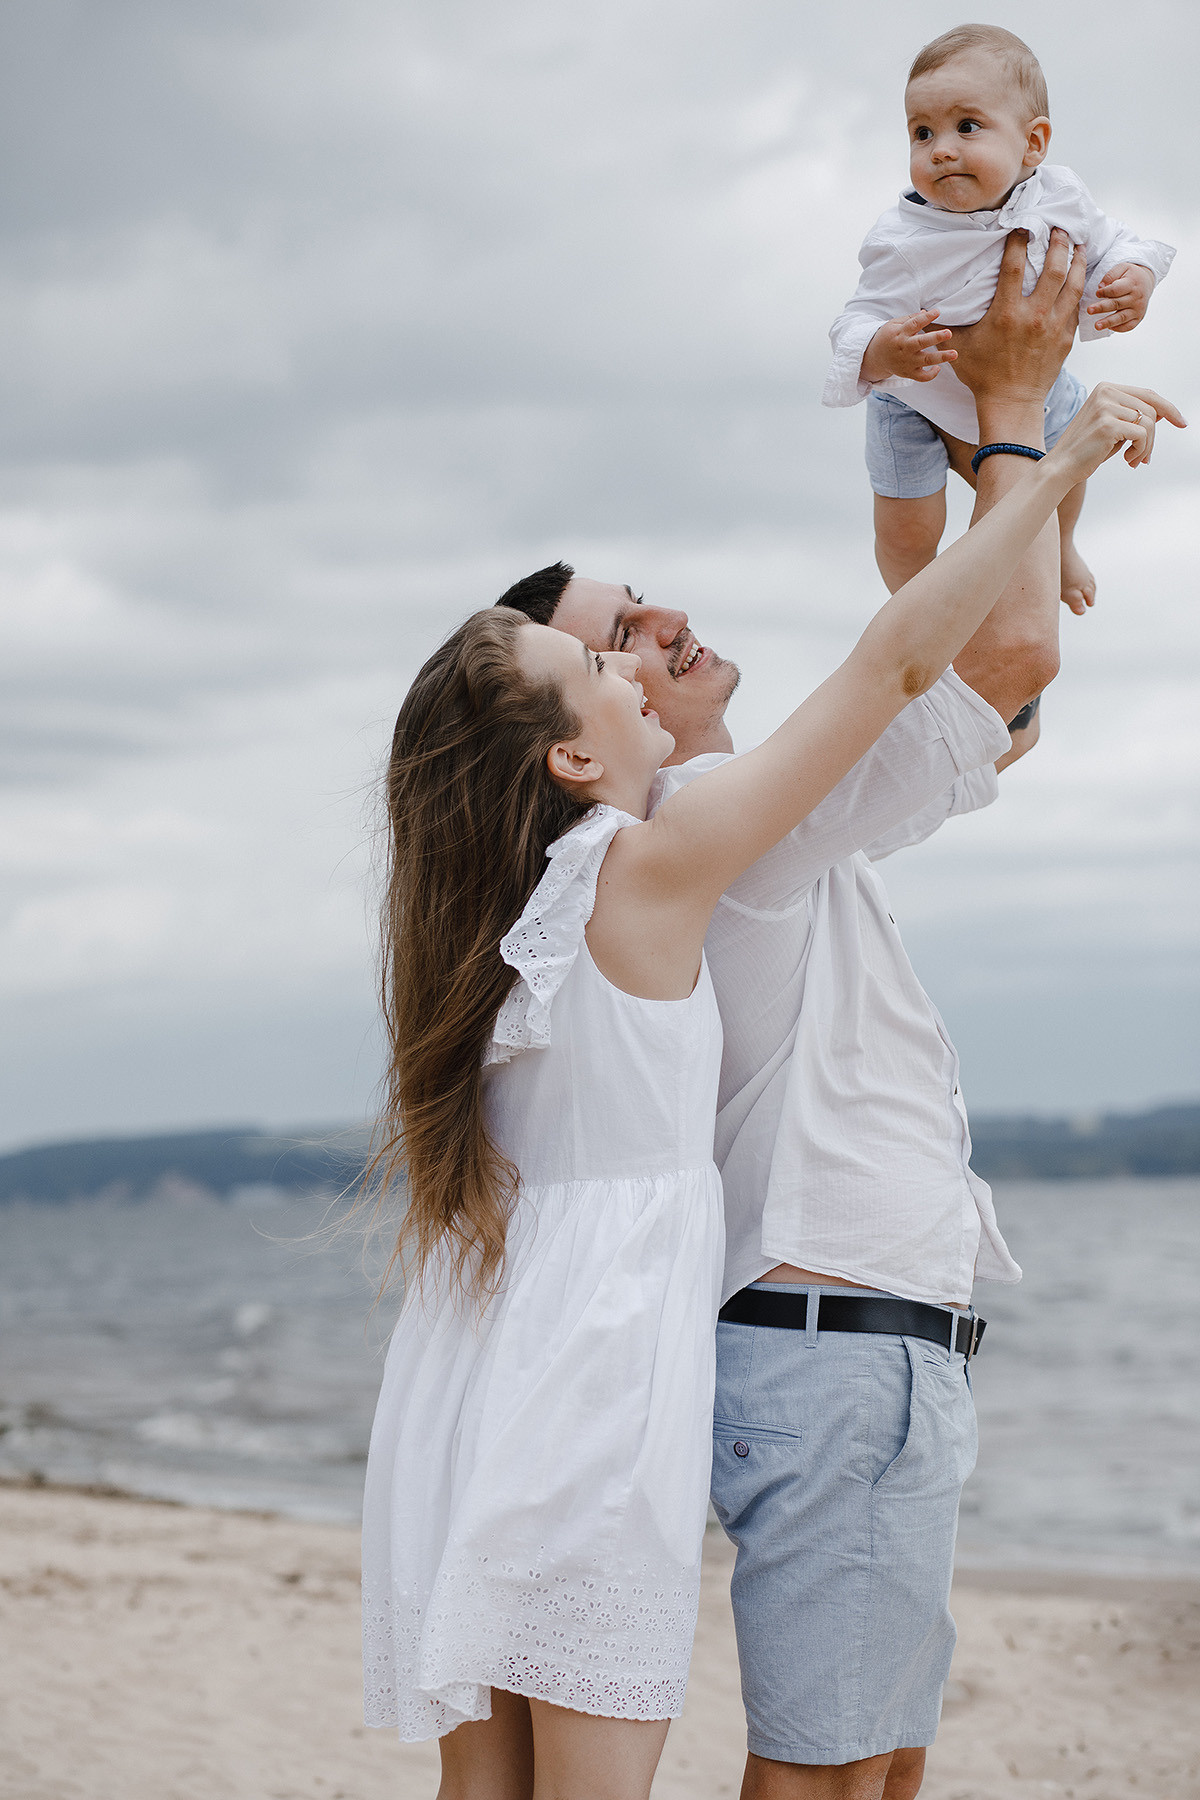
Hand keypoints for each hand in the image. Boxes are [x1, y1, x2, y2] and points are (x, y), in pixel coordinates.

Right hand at [860, 309, 956, 383]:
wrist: (875, 357)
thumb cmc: (888, 337)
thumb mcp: (894, 324)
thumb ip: (911, 319)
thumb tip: (926, 312)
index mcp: (900, 334)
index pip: (914, 324)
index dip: (926, 318)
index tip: (937, 312)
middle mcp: (905, 348)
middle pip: (921, 343)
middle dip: (936, 338)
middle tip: (949, 333)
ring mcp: (907, 362)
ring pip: (925, 360)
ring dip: (941, 357)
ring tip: (954, 354)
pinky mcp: (909, 373)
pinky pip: (922, 377)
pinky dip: (931, 375)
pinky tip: (938, 367)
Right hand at [948, 227, 1085, 404]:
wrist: (1010, 402)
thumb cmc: (983, 375)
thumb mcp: (960, 346)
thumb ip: (944, 325)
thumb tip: (922, 311)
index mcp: (1007, 313)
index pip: (1015, 265)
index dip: (1019, 241)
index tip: (1022, 227)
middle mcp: (1034, 315)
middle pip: (1053, 268)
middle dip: (1058, 243)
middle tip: (1059, 229)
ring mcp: (1053, 326)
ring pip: (1072, 283)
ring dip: (1076, 260)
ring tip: (1078, 246)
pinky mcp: (1065, 337)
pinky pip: (1076, 306)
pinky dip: (1078, 288)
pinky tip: (1078, 277)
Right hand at [1047, 382, 1185, 483]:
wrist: (1062, 466)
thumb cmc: (1086, 449)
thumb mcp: (1113, 426)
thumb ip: (1133, 415)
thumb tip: (1162, 413)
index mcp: (1106, 388)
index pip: (1147, 394)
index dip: (1168, 408)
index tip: (1181, 422)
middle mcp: (1107, 393)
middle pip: (1151, 410)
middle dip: (1153, 437)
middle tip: (1144, 457)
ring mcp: (1106, 407)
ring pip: (1149, 423)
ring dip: (1147, 446)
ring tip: (1134, 459)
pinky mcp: (1108, 425)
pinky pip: (1142, 435)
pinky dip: (1140, 450)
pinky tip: (1128, 459)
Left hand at [1088, 262, 1154, 332]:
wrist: (1146, 281)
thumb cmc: (1130, 275)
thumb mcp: (1122, 268)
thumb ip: (1110, 275)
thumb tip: (1100, 287)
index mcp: (1132, 283)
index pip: (1116, 290)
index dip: (1105, 292)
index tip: (1097, 293)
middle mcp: (1136, 297)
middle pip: (1117, 304)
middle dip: (1102, 308)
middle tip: (1089, 310)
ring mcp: (1138, 309)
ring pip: (1122, 317)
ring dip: (1108, 322)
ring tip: (1097, 326)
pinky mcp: (1138, 317)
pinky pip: (1128, 326)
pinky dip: (1119, 328)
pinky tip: (1109, 327)